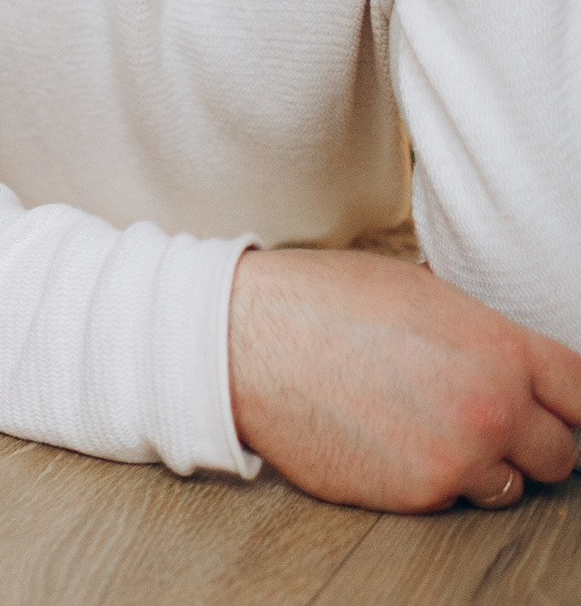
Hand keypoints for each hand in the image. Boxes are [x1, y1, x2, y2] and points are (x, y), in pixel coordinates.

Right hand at [229, 248, 580, 510]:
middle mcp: (492, 411)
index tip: (552, 406)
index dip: (569, 403)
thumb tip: (511, 358)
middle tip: (484, 420)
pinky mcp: (415, 496)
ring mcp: (456, 460)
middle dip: (531, 440)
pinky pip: (446, 500)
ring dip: (482, 466)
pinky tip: (385, 441)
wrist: (244, 340)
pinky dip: (426, 479)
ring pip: (508, 486)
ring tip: (425, 430)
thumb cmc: (321, 302)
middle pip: (562, 454)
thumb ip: (483, 334)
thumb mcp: (421, 292)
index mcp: (502, 350)